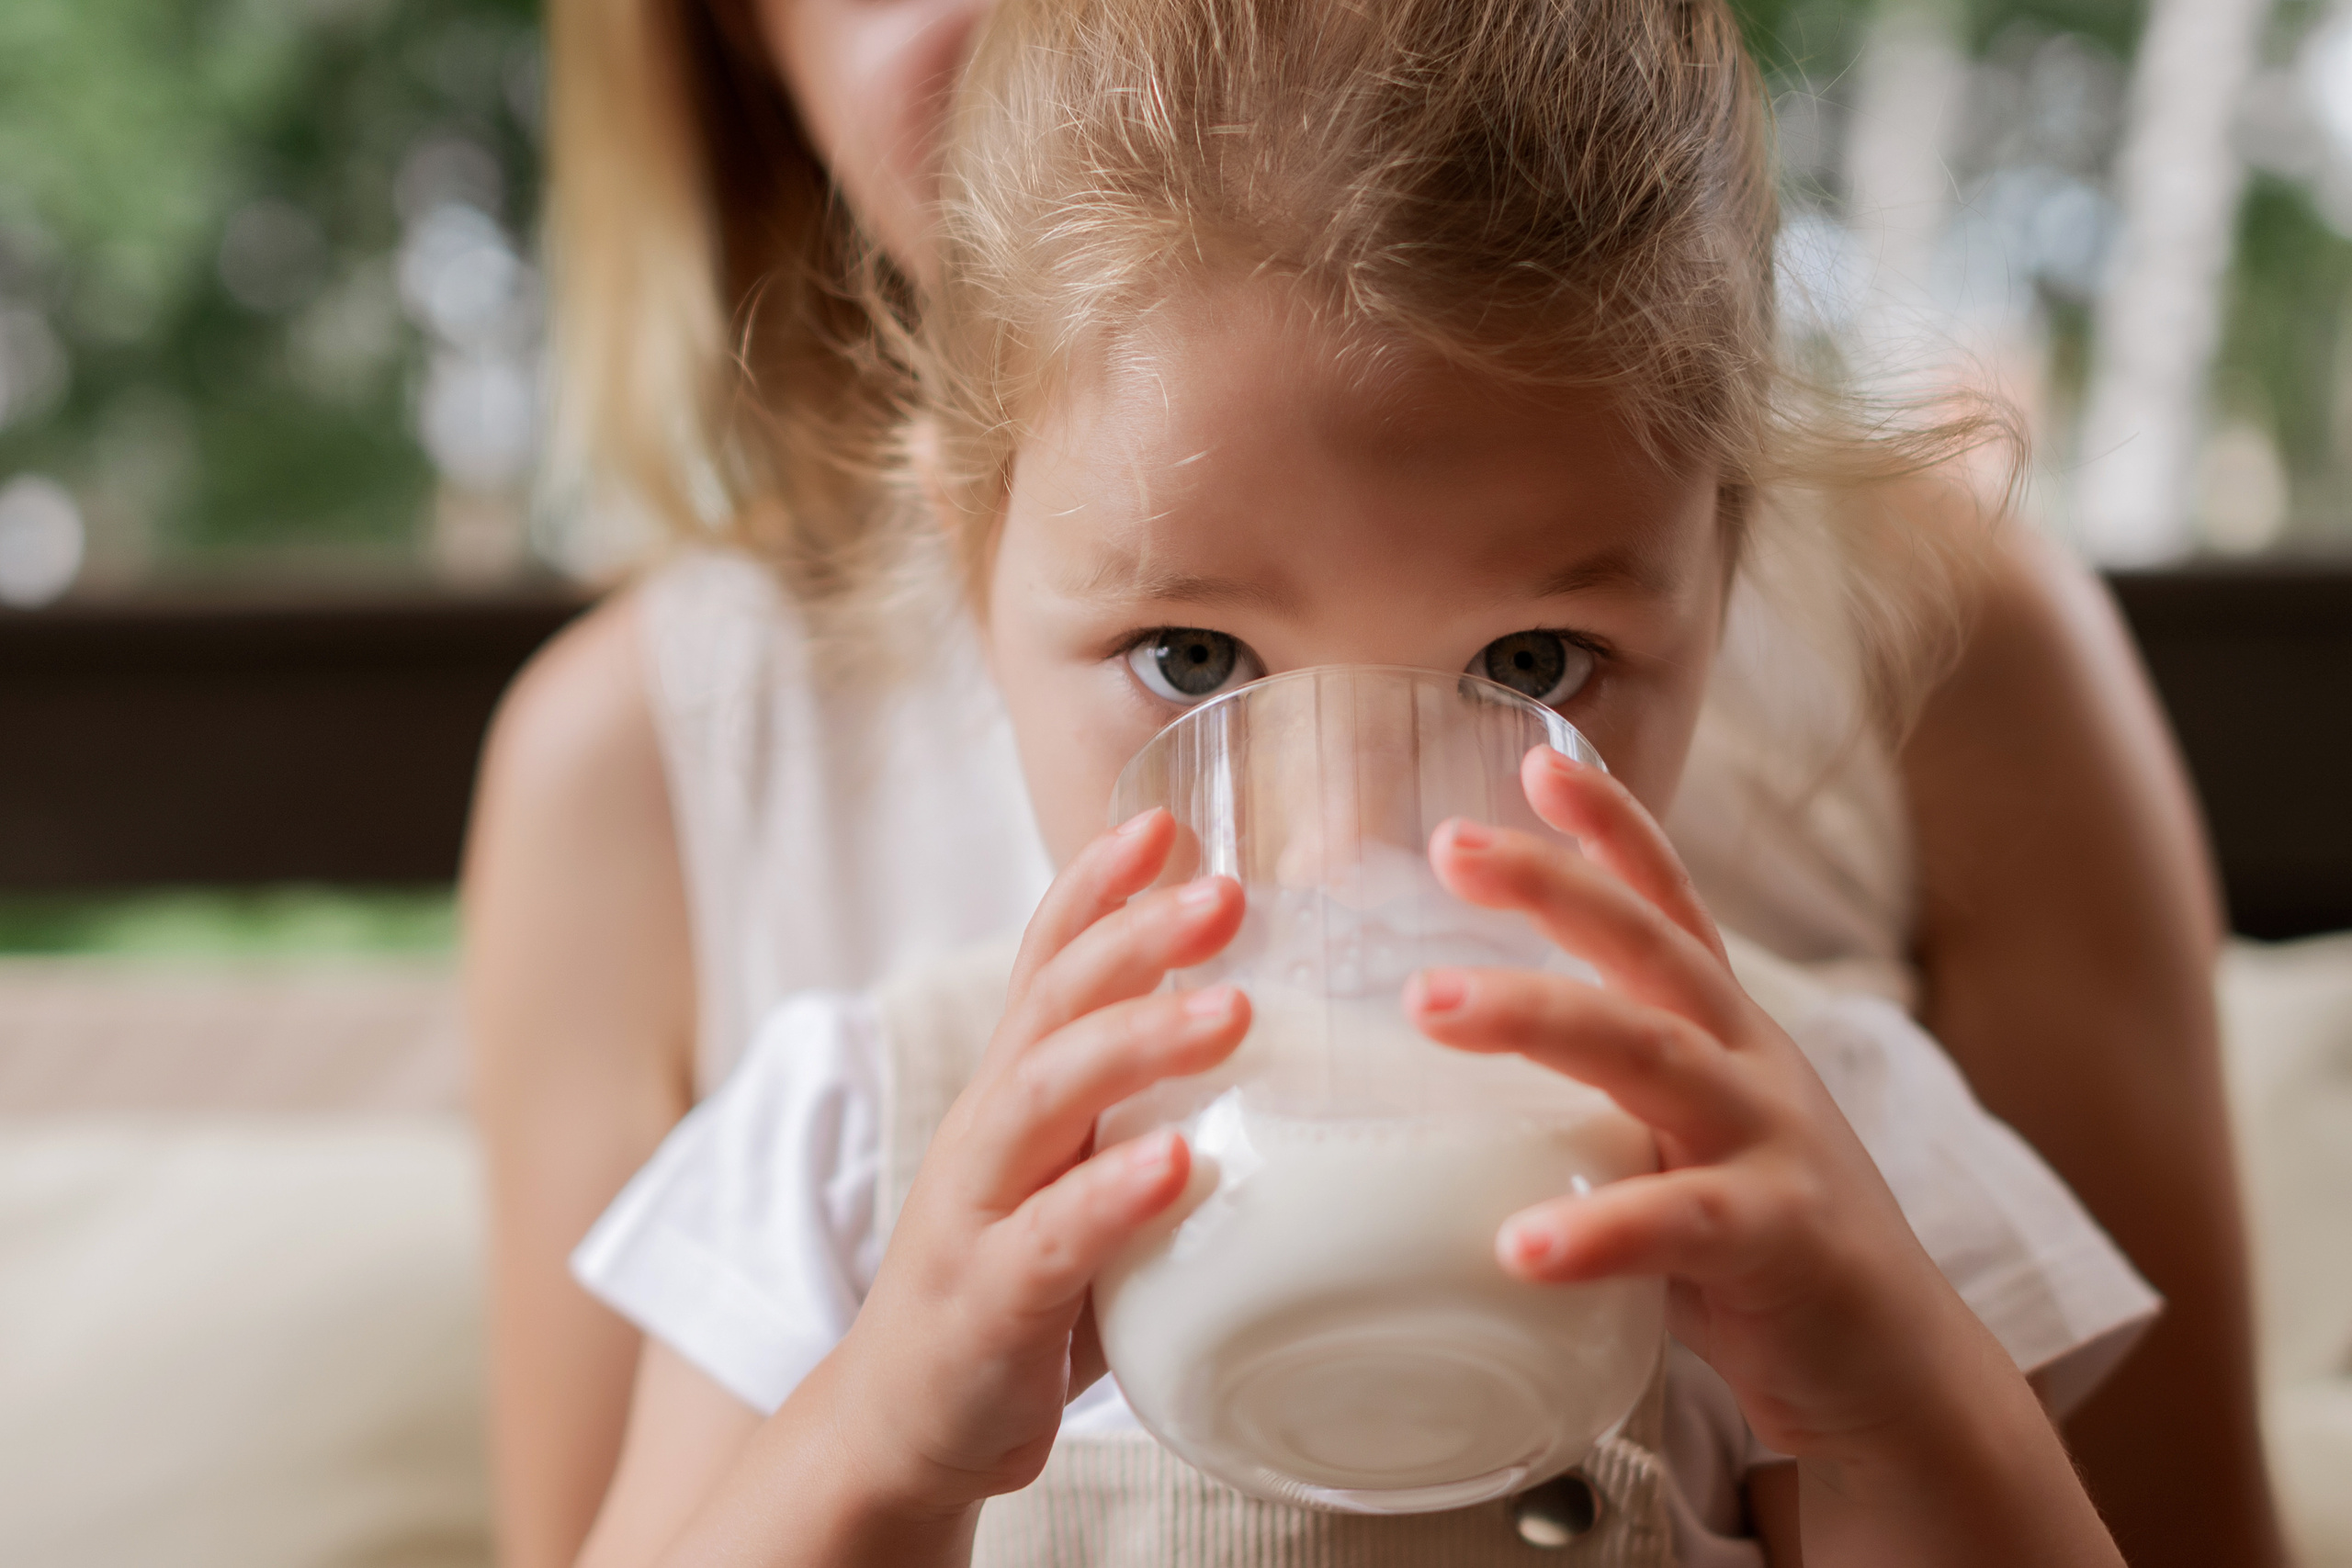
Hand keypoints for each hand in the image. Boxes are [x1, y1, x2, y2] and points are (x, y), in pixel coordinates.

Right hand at [825, 809, 1249, 1515]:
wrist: (906, 1427)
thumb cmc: (1022, 1289)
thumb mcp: (1077, 1177)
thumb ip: (1149, 1113)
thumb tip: (1298, 1061)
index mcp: (1017, 1093)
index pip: (1046, 962)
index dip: (1096, 886)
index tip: (1163, 818)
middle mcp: (989, 1130)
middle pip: (1051, 1003)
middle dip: (1135, 936)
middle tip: (1227, 890)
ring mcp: (978, 1210)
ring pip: (1045, 1097)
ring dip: (1136, 1041)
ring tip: (1228, 1011)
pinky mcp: (987, 1300)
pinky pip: (1051, 1239)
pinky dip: (1112, 1196)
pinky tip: (1177, 1166)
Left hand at [1402, 746, 2013, 1462]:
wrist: (1893, 1370)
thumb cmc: (1754, 1254)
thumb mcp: (1673, 1147)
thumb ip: (1590, 1105)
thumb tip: (1438, 1091)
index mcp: (1725, 1034)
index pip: (1670, 905)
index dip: (1613, 826)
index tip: (1537, 760)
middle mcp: (1752, 1064)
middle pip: (1651, 948)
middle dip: (1551, 886)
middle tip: (1449, 847)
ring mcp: (1774, 1143)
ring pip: (1653, 1055)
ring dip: (1538, 1019)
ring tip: (1432, 1006)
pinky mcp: (1783, 1239)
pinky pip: (1682, 1223)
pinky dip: (1599, 1230)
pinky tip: (1522, 1248)